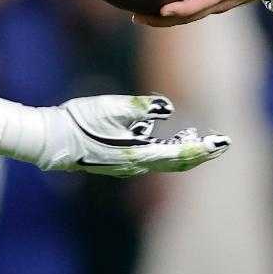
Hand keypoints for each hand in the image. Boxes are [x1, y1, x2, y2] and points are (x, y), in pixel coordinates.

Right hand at [54, 94, 230, 176]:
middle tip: (222, 143)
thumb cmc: (78, 121)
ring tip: (202, 138)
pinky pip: (152, 157)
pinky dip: (168, 149)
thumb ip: (140, 108)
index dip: (203, 148)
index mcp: (137, 154)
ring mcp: (127, 165)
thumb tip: (167, 108)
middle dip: (200, 152)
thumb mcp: (110, 108)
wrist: (50, 140)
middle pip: (177, 162)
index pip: (179, 154)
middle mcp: (136, 165)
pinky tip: (170, 137)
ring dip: (185, 150)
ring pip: (165, 160)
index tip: (222, 142)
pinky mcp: (119, 161)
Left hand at [137, 0, 272, 25]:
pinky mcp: (217, 3)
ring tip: (139, 16)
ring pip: (189, 19)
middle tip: (137, 16)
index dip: (181, 8)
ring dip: (165, 21)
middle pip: (188, 18)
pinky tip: (157, 7)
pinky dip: (175, 14)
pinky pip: (193, 12)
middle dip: (162, 20)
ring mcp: (218, 5)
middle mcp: (221, 2)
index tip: (162, 9)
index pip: (200, 2)